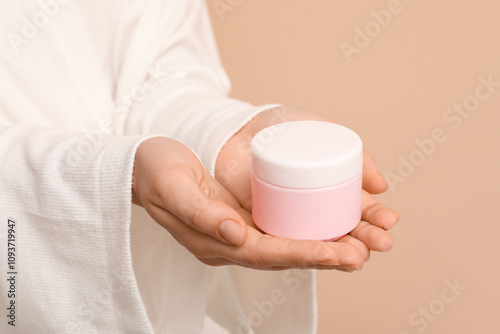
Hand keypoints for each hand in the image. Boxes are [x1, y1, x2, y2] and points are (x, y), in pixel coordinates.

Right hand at [132, 137, 372, 270]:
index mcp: (214, 241)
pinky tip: (330, 227)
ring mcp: (236, 233)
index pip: (267, 253)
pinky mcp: (240, 219)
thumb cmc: (155, 173)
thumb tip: (236, 233)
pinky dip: (306, 231)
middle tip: (366, 252)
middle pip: (284, 255)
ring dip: (323, 247)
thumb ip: (202, 213)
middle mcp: (229, 243)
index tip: (341, 252)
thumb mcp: (173, 187)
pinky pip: (279, 230)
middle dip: (325, 256)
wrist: (142, 169)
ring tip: (361, 245)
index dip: (305, 254)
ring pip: (286, 245)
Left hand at [216, 107, 398, 258]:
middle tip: (381, 244)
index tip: (389, 220)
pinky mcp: (263, 226)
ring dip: (341, 254)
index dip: (375, 217)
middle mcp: (314, 209)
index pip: (358, 209)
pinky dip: (302, 255)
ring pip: (319, 244)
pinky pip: (284, 246)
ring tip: (357, 257)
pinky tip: (320, 259)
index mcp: (331, 189)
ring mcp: (289, 219)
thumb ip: (353, 153)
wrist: (238, 128)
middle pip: (344, 231)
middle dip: (365, 240)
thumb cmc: (281, 127)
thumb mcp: (321, 131)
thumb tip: (381, 186)